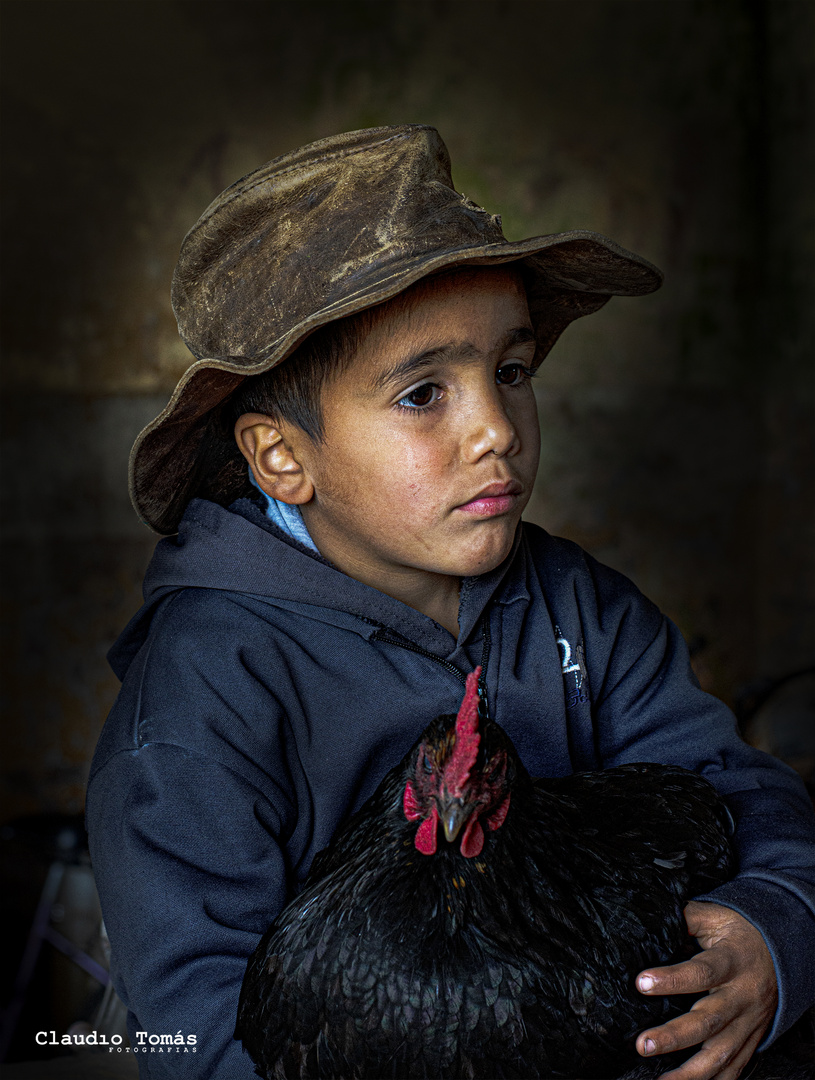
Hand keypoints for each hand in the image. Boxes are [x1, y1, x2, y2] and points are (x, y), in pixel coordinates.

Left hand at [634, 900, 776, 1079]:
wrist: (780, 956)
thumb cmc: (740, 935)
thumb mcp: (717, 917)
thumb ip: (687, 917)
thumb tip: (654, 915)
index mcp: (732, 962)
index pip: (701, 973)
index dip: (672, 979)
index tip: (641, 983)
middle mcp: (741, 997)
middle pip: (708, 1021)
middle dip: (674, 1036)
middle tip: (642, 1044)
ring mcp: (747, 1024)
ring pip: (720, 1054)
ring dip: (689, 1072)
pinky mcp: (749, 1042)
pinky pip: (733, 1070)